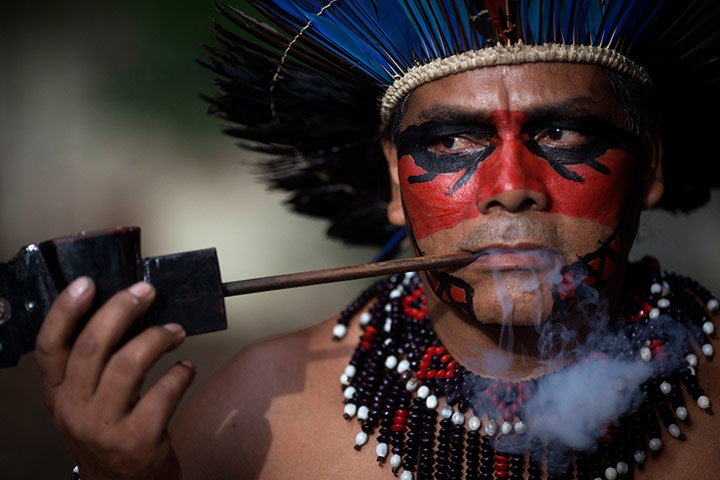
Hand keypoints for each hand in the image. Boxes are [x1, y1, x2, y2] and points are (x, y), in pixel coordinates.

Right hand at [36, 277, 195, 479]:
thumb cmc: (109, 434)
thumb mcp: (87, 401)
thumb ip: (95, 365)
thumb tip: (126, 311)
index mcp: (58, 393)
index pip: (50, 346)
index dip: (65, 310)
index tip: (87, 283)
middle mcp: (73, 409)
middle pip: (94, 345)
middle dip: (123, 309)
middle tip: (147, 292)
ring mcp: (104, 427)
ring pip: (129, 364)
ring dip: (158, 338)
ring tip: (175, 332)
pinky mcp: (137, 440)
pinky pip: (163, 393)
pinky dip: (180, 374)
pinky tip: (186, 370)